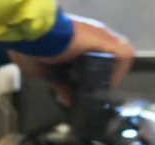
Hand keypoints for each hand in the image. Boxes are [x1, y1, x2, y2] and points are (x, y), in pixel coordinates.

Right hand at [9, 16, 134, 105]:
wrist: (31, 34)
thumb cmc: (31, 48)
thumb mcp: (46, 72)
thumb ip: (60, 85)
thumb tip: (67, 100)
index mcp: (77, 40)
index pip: (96, 55)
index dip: (97, 72)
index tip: (90, 87)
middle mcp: (91, 35)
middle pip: (110, 56)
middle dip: (107, 74)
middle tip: (98, 89)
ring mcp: (99, 36)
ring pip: (120, 54)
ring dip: (115, 73)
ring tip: (105, 88)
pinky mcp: (104, 39)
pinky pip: (124, 55)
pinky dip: (119, 70)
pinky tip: (109, 83)